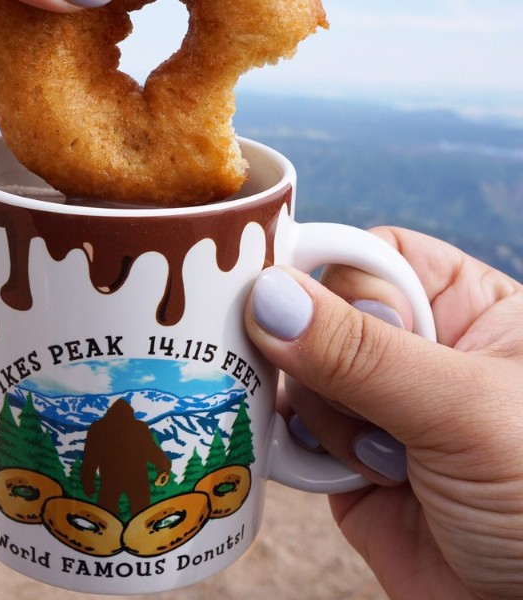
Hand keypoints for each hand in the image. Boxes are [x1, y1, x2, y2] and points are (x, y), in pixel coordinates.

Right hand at [245, 227, 522, 599]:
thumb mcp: (462, 410)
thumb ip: (360, 351)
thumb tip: (268, 295)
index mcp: (470, 312)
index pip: (373, 258)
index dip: (332, 278)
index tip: (287, 304)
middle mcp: (418, 353)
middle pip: (322, 317)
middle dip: (323, 361)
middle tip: (357, 401)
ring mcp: (377, 408)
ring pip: (299, 377)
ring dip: (325, 419)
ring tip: (382, 462)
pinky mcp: (345, 460)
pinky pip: (292, 433)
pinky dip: (298, 450)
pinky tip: (345, 475)